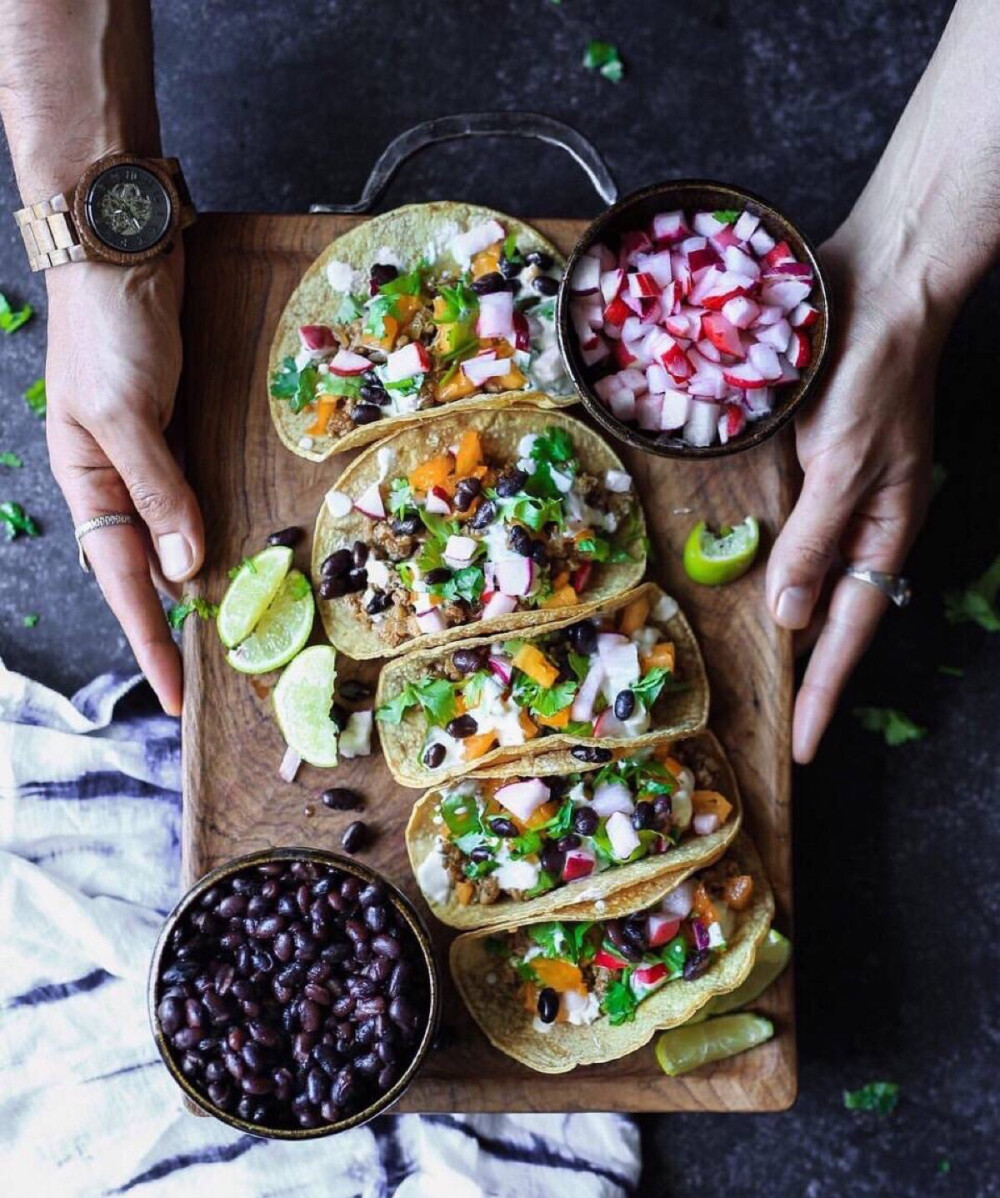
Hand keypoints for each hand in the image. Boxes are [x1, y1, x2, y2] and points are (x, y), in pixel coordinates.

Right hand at [45, 248, 203, 715]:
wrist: (121, 247)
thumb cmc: (110, 330)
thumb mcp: (127, 417)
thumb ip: (158, 492)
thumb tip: (185, 566)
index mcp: (87, 482)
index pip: (123, 581)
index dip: (150, 641)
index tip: (176, 694)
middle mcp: (115, 477)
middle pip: (144, 568)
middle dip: (171, 625)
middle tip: (206, 677)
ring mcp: (147, 452)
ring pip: (170, 534)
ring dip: (193, 579)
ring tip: (222, 630)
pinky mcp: (176, 426)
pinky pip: (191, 493)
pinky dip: (206, 525)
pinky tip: (226, 549)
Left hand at [765, 219, 946, 762]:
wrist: (874, 287)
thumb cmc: (871, 374)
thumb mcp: (844, 464)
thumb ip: (816, 540)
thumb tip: (793, 617)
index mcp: (884, 532)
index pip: (851, 632)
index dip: (825, 692)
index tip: (802, 748)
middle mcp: (858, 522)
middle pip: (828, 612)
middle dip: (804, 669)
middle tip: (774, 722)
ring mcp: (831, 494)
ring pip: (802, 573)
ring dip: (779, 618)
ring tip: (752, 670)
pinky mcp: (806, 464)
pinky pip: (783, 526)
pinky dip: (762, 558)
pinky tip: (733, 578)